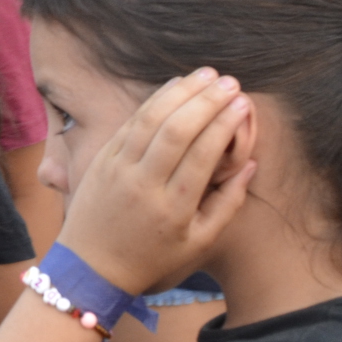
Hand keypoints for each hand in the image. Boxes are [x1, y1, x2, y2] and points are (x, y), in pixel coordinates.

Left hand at [58, 69, 255, 294]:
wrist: (90, 267)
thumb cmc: (152, 258)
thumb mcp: (198, 244)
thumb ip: (227, 204)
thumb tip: (250, 164)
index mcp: (172, 208)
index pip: (202, 154)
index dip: (224, 124)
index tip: (243, 103)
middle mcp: (143, 184)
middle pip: (176, 130)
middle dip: (206, 101)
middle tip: (231, 82)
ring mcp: (118, 169)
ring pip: (150, 119)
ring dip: (180, 92)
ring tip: (207, 74)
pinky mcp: (101, 159)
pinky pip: (130, 123)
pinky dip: (153, 101)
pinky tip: (175, 86)